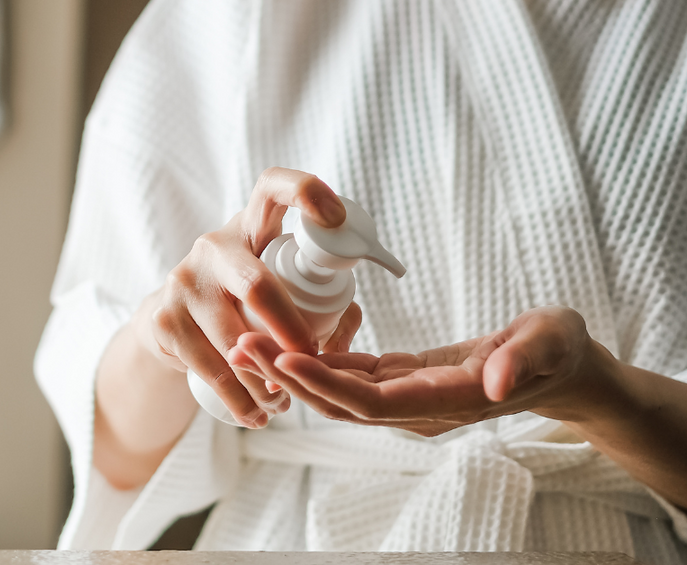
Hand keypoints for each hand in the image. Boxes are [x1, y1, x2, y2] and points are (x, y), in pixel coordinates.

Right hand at [133, 167, 347, 427]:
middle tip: (311, 362)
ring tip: (284, 403)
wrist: (171, 324)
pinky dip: (238, 398)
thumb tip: (344, 332)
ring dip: (266, 380)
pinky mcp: (164, 320)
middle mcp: (214, 246)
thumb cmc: (243, 300)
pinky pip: (210, 367)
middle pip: (258, 285)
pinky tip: (254, 414)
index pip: (273, 188)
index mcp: (251, 226)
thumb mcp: (278, 284)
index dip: (305, 193)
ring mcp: (183, 282)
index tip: (335, 218)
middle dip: (289, 331)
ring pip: (234, 339)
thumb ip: (324, 300)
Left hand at [229, 305, 618, 435]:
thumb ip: (525, 358)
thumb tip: (498, 381)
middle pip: (342, 401)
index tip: (285, 357)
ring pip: (339, 392)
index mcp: (449, 399)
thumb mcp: (552, 341)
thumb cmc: (558, 349)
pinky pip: (351, 378)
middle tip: (243, 346)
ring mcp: (409, 397)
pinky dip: (317, 362)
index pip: (375, 401)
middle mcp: (420, 407)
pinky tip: (285, 343)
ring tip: (248, 345)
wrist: (560, 368)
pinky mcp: (403, 381)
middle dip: (291, 376)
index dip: (328, 383)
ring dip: (293, 371)